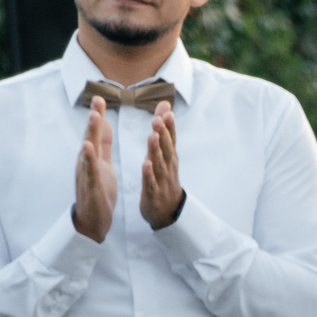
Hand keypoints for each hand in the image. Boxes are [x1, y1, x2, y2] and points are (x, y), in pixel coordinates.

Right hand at [73, 99, 116, 242]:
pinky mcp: (90, 188)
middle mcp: (86, 163)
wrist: (93, 221)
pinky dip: (89, 159)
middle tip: (97, 99)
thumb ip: (103, 143)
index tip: (101, 97)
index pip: (95, 133)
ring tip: (94, 116)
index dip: (98, 115)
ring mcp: (86, 174)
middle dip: (94, 118)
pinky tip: (88, 147)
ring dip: (90, 133)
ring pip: (88, 151)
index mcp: (92, 157)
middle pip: (89, 137)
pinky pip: (89, 172)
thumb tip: (104, 122)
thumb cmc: (98, 191)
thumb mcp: (103, 163)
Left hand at [139, 103, 185, 229]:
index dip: (169, 126)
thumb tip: (165, 105)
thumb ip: (164, 129)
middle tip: (158, 119)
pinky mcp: (153, 193)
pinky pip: (151, 183)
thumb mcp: (165, 152)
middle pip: (166, 148)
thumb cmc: (165, 177)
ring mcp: (161, 180)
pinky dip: (149, 174)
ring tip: (152, 136)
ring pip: (159, 163)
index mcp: (169, 156)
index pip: (170, 138)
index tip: (167, 111)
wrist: (169, 211)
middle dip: (163, 134)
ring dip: (156, 150)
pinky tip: (146, 164)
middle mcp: (167, 166)